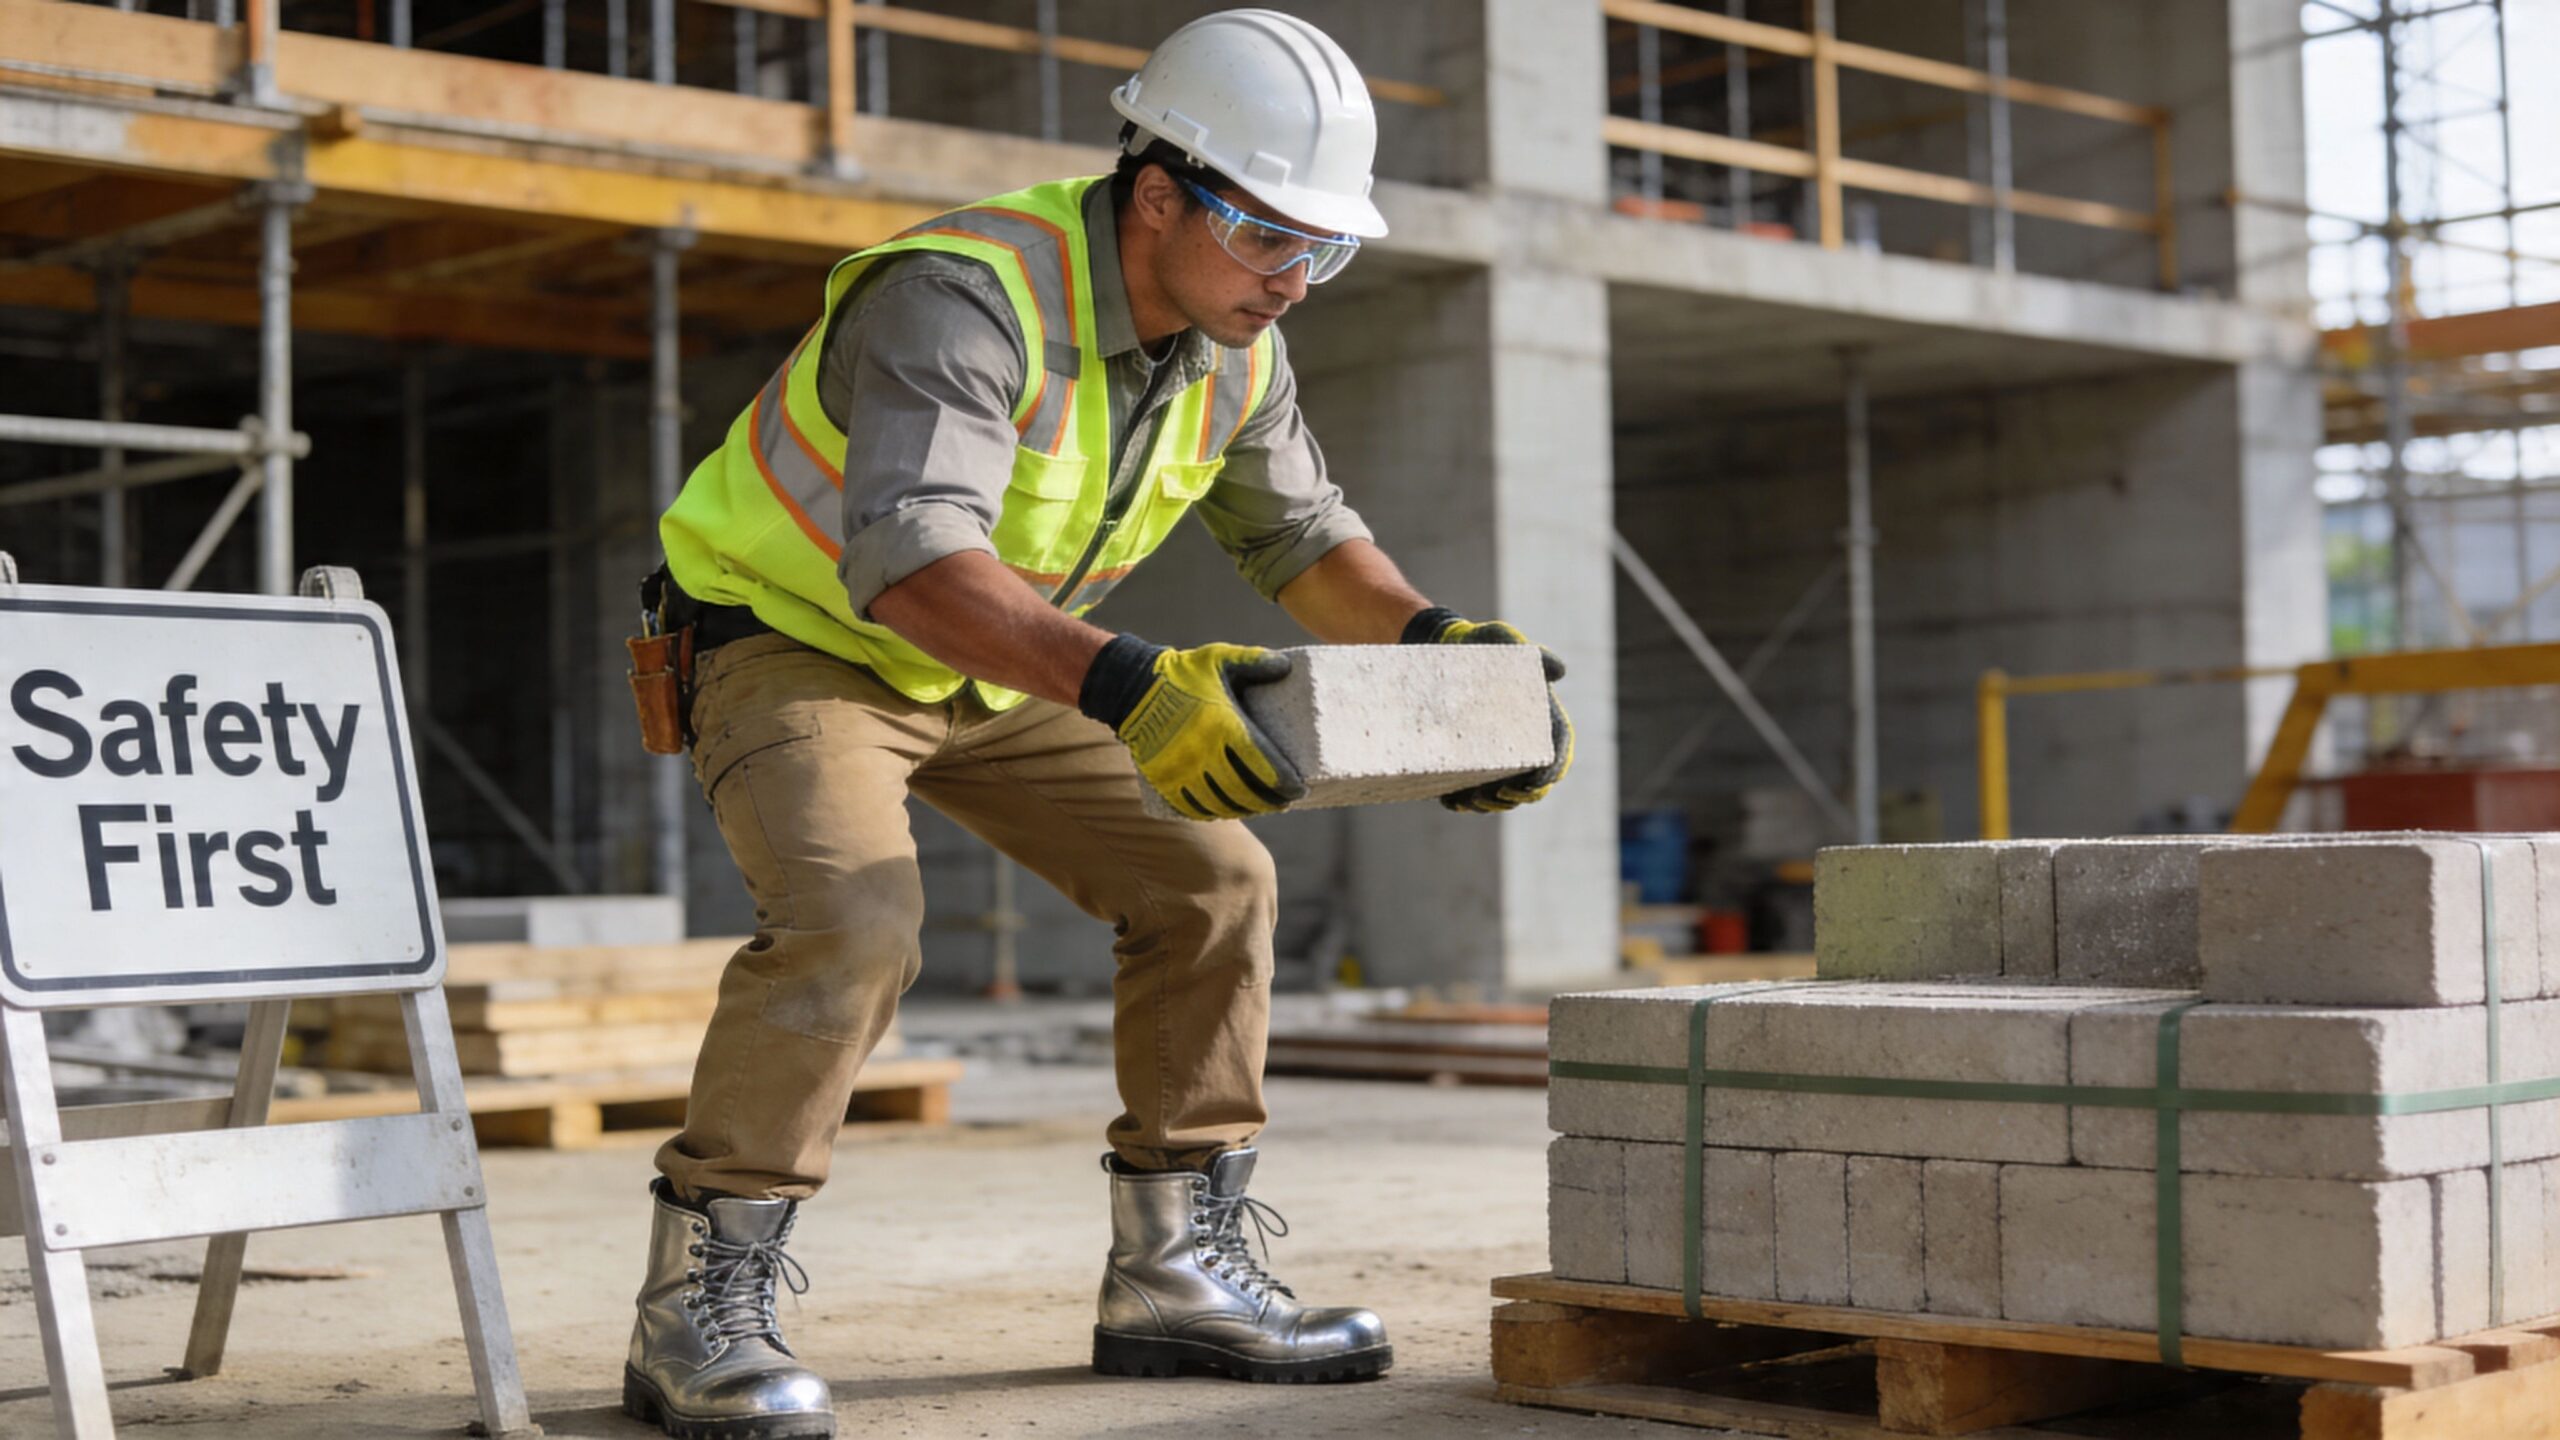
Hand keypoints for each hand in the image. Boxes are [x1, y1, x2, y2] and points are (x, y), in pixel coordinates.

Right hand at [1080, 635, 1307, 820]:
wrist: (1132, 688)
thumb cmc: (1182, 673)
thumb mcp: (1220, 658)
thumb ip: (1255, 662)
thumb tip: (1286, 669)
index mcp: (1225, 726)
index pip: (1264, 765)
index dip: (1285, 783)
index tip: (1299, 789)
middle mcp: (1205, 753)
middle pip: (1247, 791)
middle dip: (1271, 801)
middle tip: (1284, 802)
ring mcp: (1183, 770)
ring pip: (1222, 804)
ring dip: (1246, 810)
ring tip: (1260, 807)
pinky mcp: (1165, 780)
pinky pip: (1194, 807)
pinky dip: (1213, 813)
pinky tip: (1226, 810)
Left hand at [1400, 607, 1574, 812]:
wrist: (1443, 648)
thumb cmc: (1483, 645)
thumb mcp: (1506, 642)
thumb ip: (1534, 654)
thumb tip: (1560, 671)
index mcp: (1540, 718)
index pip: (1556, 753)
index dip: (1550, 772)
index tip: (1535, 782)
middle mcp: (1521, 741)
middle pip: (1531, 782)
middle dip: (1518, 796)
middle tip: (1498, 795)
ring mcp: (1495, 755)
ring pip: (1502, 793)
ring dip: (1491, 804)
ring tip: (1473, 800)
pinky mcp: (1467, 762)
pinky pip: (1469, 790)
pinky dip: (1462, 801)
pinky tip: (1452, 802)